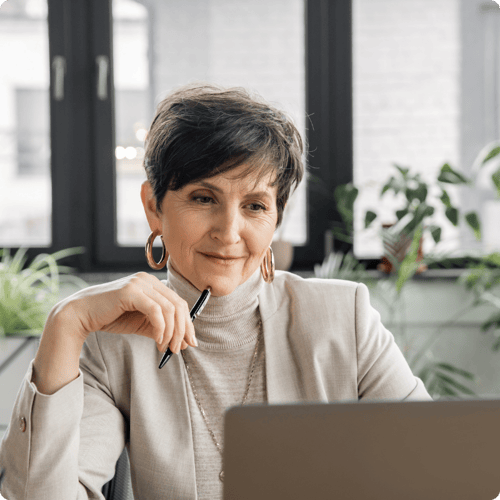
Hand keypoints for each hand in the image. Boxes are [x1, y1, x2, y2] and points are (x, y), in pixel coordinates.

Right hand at [57, 272, 196, 352]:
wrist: (81, 315)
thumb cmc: (111, 317)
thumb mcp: (142, 324)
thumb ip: (161, 329)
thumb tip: (184, 342)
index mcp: (152, 284)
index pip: (179, 302)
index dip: (188, 323)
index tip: (190, 343)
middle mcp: (148, 280)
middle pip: (178, 304)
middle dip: (183, 329)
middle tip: (179, 349)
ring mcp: (139, 283)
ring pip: (169, 308)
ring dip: (172, 332)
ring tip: (166, 348)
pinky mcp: (130, 291)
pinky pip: (155, 310)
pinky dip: (161, 328)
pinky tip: (158, 340)